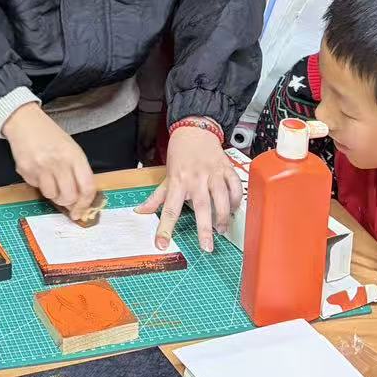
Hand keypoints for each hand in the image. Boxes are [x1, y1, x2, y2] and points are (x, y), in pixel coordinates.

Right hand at [3, 104, 98, 217]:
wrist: (25, 122)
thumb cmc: (50, 135)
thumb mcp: (70, 148)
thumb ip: (77, 171)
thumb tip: (78, 198)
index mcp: (75, 155)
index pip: (87, 187)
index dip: (86, 203)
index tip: (81, 211)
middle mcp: (59, 162)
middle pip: (69, 196)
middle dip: (67, 201)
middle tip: (64, 197)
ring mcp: (42, 167)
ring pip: (51, 195)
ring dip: (52, 192)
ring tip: (49, 177)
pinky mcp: (26, 170)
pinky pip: (36, 187)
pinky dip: (38, 183)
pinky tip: (37, 169)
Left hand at [138, 124, 239, 252]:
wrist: (195, 129)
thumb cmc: (180, 153)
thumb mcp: (167, 175)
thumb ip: (156, 197)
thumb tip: (140, 211)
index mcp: (178, 181)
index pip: (169, 209)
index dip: (165, 229)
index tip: (162, 245)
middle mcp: (196, 178)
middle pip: (201, 207)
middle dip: (204, 229)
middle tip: (207, 247)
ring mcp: (213, 173)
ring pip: (222, 198)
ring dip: (223, 217)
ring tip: (221, 230)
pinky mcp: (227, 168)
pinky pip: (235, 187)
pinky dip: (236, 200)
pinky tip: (233, 209)